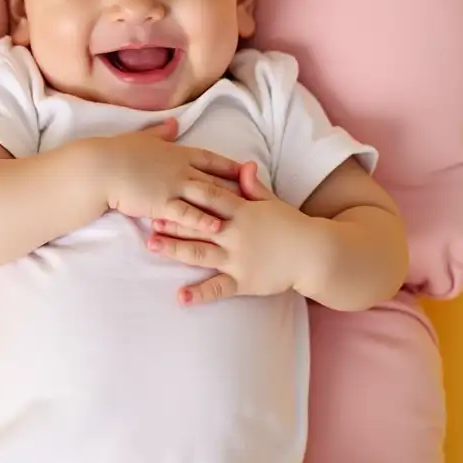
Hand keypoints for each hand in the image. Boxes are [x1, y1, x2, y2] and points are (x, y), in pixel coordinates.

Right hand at [94, 119, 241, 235]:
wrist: (101, 167)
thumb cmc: (118, 151)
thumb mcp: (143, 137)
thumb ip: (162, 132)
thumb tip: (175, 123)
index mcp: (177, 152)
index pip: (210, 159)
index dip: (230, 165)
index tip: (248, 168)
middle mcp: (180, 169)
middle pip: (215, 179)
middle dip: (238, 188)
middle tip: (258, 196)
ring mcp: (173, 187)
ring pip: (206, 196)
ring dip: (226, 205)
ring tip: (247, 215)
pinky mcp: (162, 204)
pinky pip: (187, 213)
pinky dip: (204, 220)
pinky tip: (218, 227)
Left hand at [146, 161, 325, 305]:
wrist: (314, 254)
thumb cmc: (291, 226)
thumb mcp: (272, 202)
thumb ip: (253, 186)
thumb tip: (244, 165)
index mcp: (242, 212)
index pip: (210, 199)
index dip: (186, 194)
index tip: (164, 190)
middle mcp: (236, 234)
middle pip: (198, 226)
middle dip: (172, 222)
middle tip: (147, 219)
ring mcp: (238, 259)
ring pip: (200, 254)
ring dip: (175, 249)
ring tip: (152, 246)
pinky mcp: (244, 282)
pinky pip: (218, 289)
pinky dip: (199, 294)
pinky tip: (180, 297)